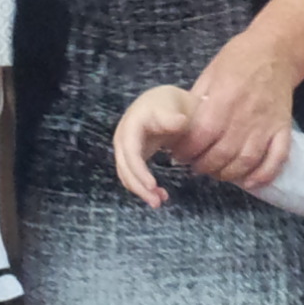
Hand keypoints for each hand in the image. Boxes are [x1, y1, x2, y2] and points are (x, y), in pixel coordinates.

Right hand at [112, 87, 201, 205]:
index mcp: (131, 125)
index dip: (138, 171)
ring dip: (140, 190)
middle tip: (157, 202)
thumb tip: (180, 122)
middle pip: (125, 167)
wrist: (169, 103)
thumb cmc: (172, 104)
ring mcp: (125, 147)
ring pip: (126, 174)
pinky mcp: (132, 155)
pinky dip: (143, 186)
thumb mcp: (174, 106)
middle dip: (139, 187)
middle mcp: (123, 137)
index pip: (130, 151)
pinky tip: (159, 195)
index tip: (152, 185)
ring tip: (159, 201)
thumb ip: (174, 116)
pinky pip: (132, 174)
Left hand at [175, 26, 303, 188]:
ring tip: (216, 172)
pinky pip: (276, 159)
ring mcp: (267, 125)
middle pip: (222, 154)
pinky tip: (249, 181)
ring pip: (246, 162)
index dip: (187, 150)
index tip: (179, 154)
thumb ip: (197, 101)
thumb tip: (180, 127)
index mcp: (224, 98)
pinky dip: (263, 175)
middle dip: (203, 166)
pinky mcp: (283, 129)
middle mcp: (246, 115)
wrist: (276, 51)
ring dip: (227, 174)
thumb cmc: (239, 58)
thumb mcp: (210, 73)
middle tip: (195, 165)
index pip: (202, 135)